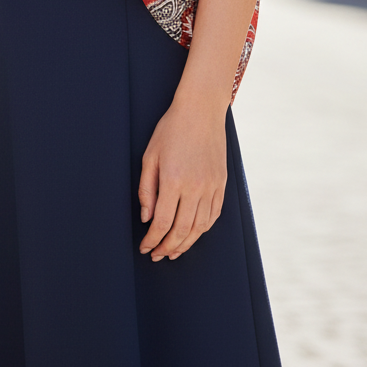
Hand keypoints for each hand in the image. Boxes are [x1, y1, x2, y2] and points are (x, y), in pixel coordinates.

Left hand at [138, 97, 227, 261]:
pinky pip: (213, 215)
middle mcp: (194, 187)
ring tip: (173, 251)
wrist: (201, 111)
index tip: (145, 248)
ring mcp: (211, 187)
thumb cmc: (171, 129)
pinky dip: (203, 230)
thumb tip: (147, 218)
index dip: (152, 240)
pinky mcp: (221, 184)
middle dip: (167, 248)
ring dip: (185, 244)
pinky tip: (192, 234)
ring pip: (199, 228)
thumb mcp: (150, 156)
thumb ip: (146, 189)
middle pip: (181, 231)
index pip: (162, 223)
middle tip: (157, 255)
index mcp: (173, 180)